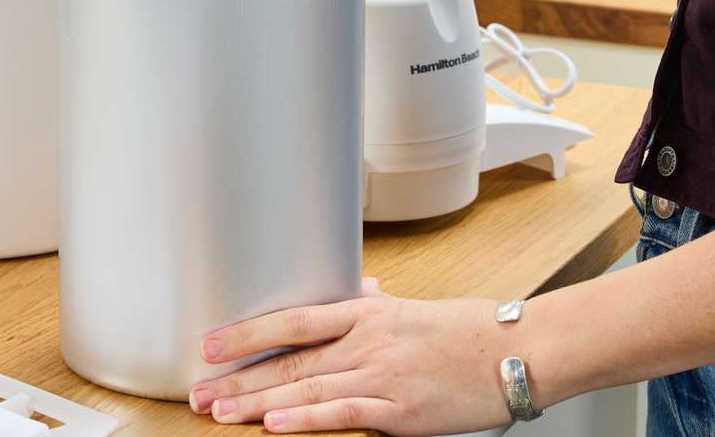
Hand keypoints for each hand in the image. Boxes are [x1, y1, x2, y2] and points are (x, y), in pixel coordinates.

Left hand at [190, 279, 514, 434]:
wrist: (515, 352)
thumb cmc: (467, 331)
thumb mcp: (413, 309)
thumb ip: (377, 305)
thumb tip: (357, 290)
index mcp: (368, 312)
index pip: (294, 319)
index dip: (248, 331)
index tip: (211, 342)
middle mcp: (368, 341)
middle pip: (290, 360)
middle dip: (239, 377)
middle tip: (198, 391)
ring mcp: (382, 376)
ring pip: (306, 389)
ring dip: (257, 403)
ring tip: (220, 412)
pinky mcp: (400, 412)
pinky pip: (344, 414)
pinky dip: (306, 420)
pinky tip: (275, 425)